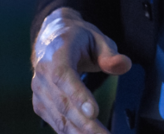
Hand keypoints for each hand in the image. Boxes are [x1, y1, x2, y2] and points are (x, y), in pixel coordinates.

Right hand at [31, 8, 132, 133]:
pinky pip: (56, 123)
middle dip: (85, 124)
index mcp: (56, 54)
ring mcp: (39, 92)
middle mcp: (42, 75)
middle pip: (63, 103)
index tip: (94, 113)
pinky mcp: (40, 105)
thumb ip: (110, 54)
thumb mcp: (97, 39)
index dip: (78, 96)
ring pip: (59, 118)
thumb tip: (125, 65)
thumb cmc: (79, 40)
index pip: (63, 77)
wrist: (51, 41)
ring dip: (80, 133)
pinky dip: (72, 133)